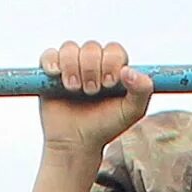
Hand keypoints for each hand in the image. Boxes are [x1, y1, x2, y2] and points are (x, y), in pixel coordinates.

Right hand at [37, 39, 152, 165]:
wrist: (77, 143)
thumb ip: (143, 90)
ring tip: (74, 89)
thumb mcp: (131, 111)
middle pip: (91, 48)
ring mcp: (70, 66)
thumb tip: (129, 70)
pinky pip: (48, 56)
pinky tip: (56, 74)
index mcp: (113, 66)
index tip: (109, 85)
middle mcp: (92, 62)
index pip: (113, 50)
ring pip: (70, 49)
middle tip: (91, 91)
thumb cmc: (105, 126)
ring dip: (72, 67)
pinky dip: (51, 61)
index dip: (111, 63)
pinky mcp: (50, 73)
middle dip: (92, 69)